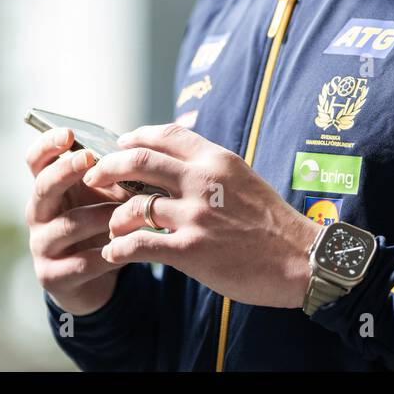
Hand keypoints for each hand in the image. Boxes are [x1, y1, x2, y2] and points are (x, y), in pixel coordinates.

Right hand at [25, 128, 133, 315]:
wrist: (96, 279)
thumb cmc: (101, 225)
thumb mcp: (105, 197)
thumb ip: (114, 176)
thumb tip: (143, 153)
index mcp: (49, 188)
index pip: (36, 160)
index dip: (47, 145)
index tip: (68, 134)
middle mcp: (39, 213)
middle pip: (44, 186)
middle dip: (66, 171)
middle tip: (89, 159)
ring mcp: (42, 245)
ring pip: (68, 225)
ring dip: (99, 216)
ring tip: (126, 213)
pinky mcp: (53, 276)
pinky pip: (80, 262)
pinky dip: (106, 254)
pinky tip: (125, 250)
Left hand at [84, 123, 321, 308]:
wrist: (300, 259)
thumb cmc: (272, 223)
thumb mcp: (243, 178)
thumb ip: (210, 168)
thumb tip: (176, 162)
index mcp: (217, 159)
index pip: (166, 134)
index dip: (135, 137)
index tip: (119, 146)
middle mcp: (203, 181)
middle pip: (138, 161)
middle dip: (107, 168)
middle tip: (93, 178)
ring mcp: (196, 215)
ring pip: (133, 206)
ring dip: (114, 217)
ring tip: (112, 228)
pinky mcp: (191, 250)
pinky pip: (138, 245)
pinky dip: (119, 249)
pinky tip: (115, 254)